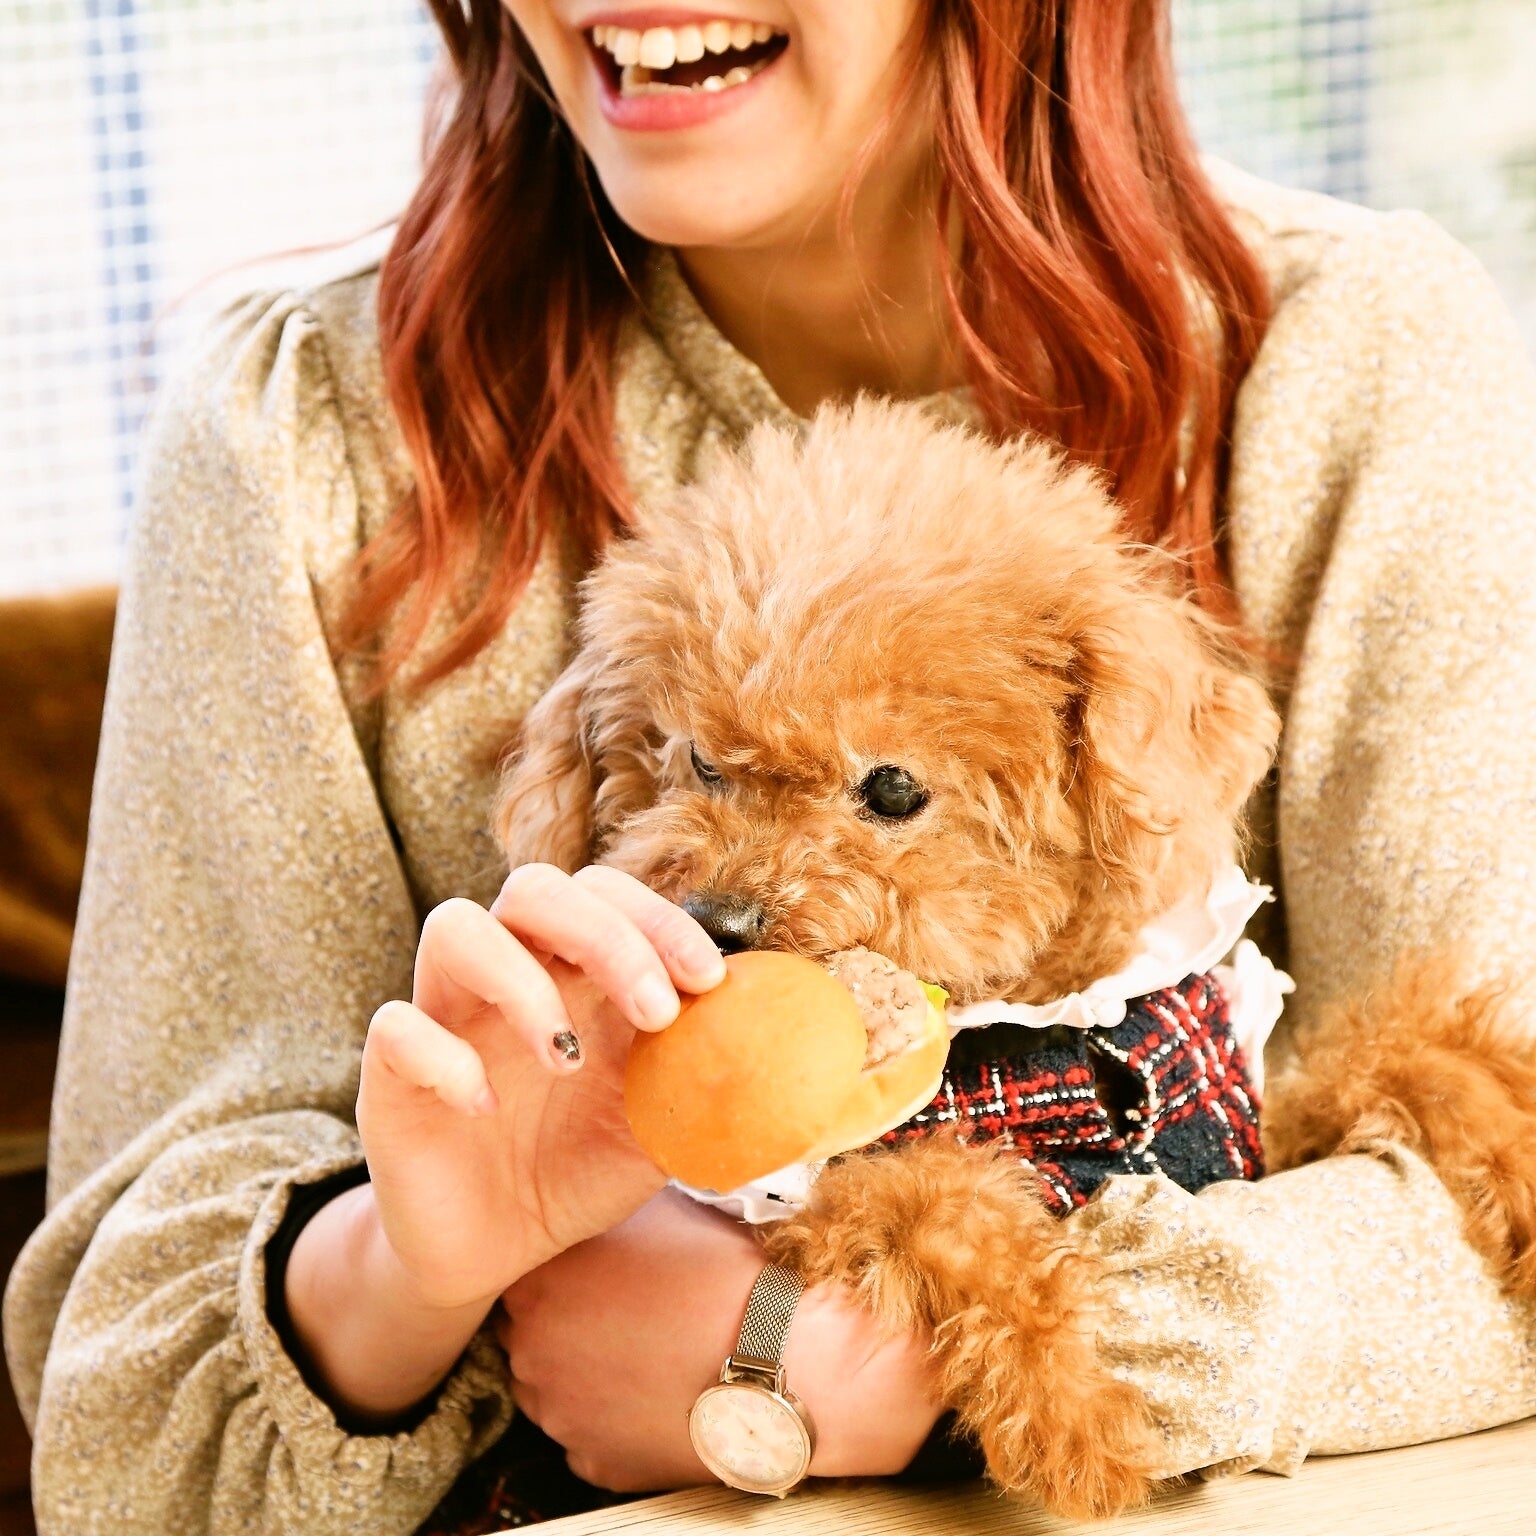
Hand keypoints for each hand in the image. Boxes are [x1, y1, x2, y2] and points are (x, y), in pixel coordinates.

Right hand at [358, 864, 724, 1310]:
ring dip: (521, 981)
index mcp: (577, 972)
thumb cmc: (580, 1167)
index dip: (660, 919)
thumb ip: (714, 1083)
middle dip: (606, 935)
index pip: (609, 892)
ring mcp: (447, 1014)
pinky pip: (395, 1027)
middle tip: (655, 1013)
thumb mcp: (663, 1128)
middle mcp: (510, 974)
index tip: (710, 982)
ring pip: (455, 926)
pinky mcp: (391, 1071)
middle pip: (535, 886)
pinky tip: (485, 1108)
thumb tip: (795, 1059)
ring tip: (563, 1058)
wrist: (497, 1250)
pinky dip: (444, 1058)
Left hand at [499, 1188, 942, 1490]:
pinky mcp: (595, 1463)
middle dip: (569, 1314)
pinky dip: (615, 1412)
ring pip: (558, 1384)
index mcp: (537, 1287)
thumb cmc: (717, 1275)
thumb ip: (608, 1194)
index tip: (598, 1258)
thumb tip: (600, 1171)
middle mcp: (531, 1355)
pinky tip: (657, 1386)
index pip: (526, 1267)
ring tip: (649, 1343)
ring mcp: (561, 1417)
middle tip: (627, 1300)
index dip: (564, 1260)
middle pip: (532, 1328)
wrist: (773, 1359)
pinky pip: (591, 1431)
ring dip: (587, 1365)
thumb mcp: (655, 1205)